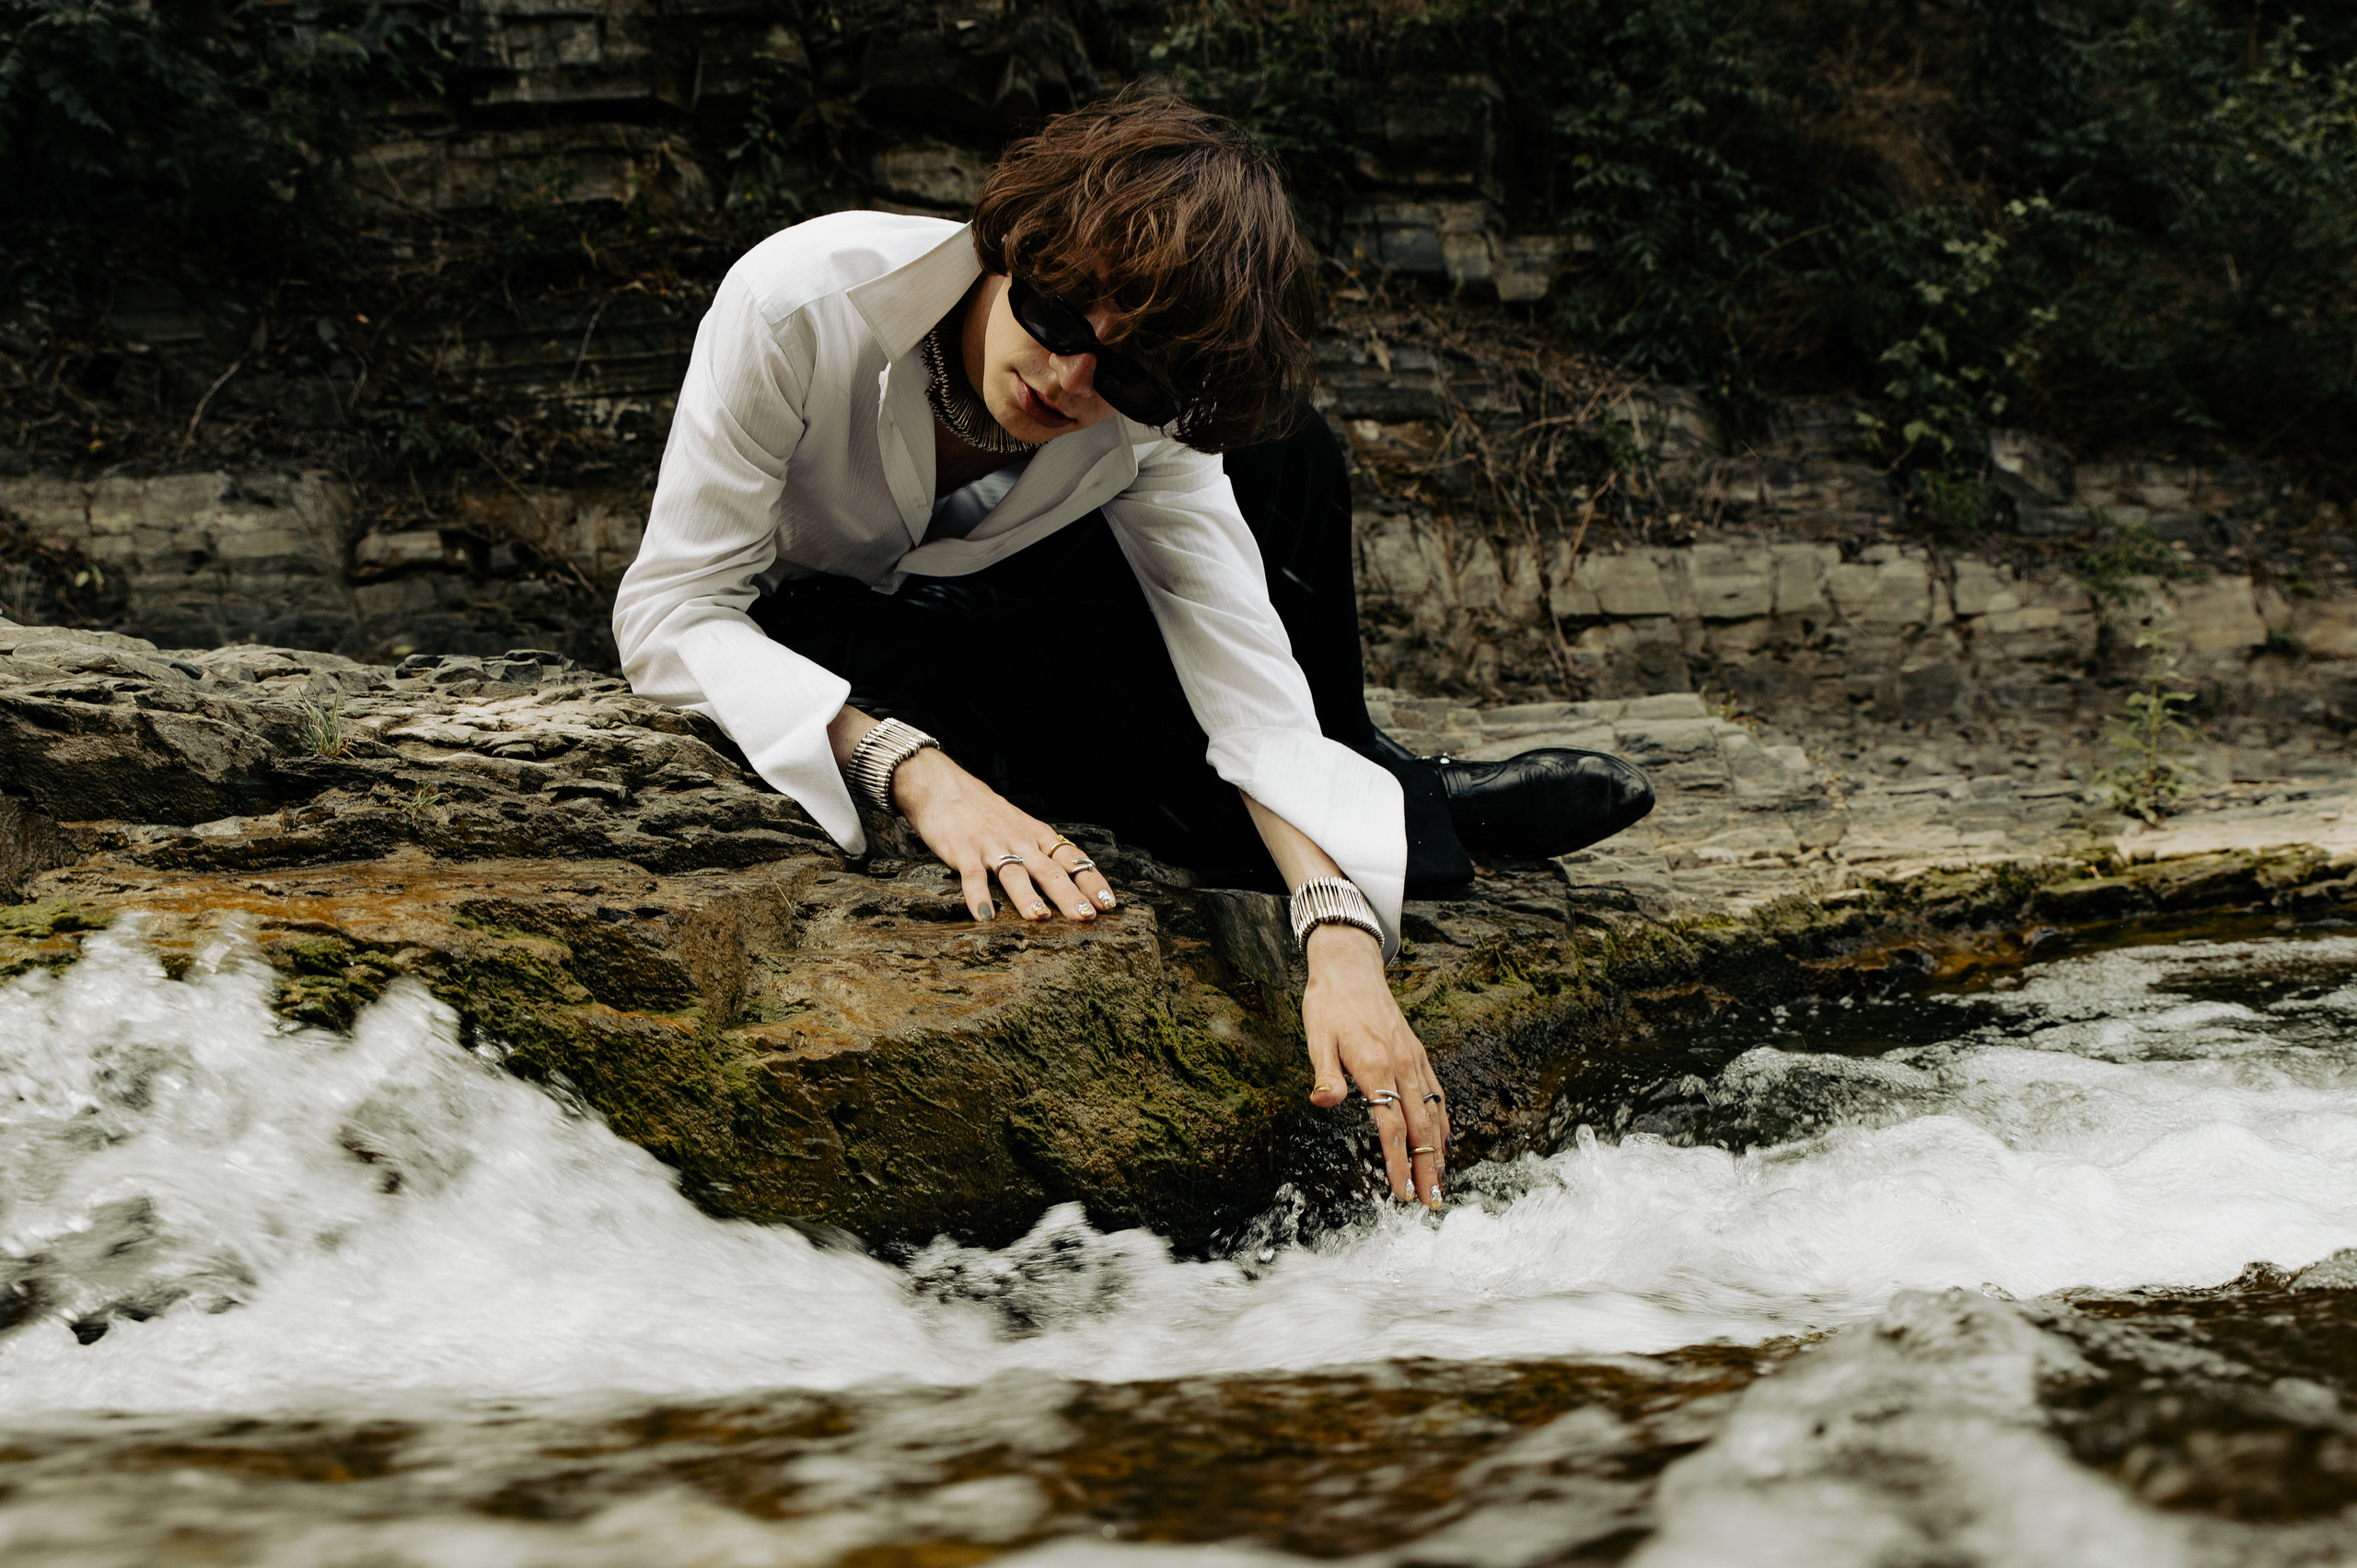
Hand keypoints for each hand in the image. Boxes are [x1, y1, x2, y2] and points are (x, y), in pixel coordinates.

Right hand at [891, 747, 1116, 923]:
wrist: (941, 785)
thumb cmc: (981, 808)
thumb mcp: (1018, 824)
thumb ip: (1038, 848)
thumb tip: (1066, 875)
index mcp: (1036, 835)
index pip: (1071, 859)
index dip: (1091, 881)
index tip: (1109, 902)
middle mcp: (1019, 840)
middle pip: (1049, 871)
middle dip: (1069, 895)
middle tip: (1086, 917)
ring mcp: (991, 846)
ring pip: (1015, 874)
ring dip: (1028, 897)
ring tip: (1041, 918)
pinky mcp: (963, 851)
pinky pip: (972, 877)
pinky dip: (978, 897)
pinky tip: (984, 915)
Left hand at [1303, 922, 1447, 1207]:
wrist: (1351, 967)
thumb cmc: (1328, 1004)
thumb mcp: (1316, 1036)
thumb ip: (1325, 1073)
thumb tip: (1323, 1102)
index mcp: (1375, 1065)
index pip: (1391, 1126)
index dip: (1398, 1162)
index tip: (1402, 1193)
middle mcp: (1402, 1065)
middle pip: (1420, 1127)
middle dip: (1426, 1168)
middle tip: (1430, 1202)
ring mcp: (1414, 1060)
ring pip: (1434, 1114)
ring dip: (1437, 1151)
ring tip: (1440, 1183)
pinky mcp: (1418, 1055)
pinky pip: (1437, 1095)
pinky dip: (1443, 1123)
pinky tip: (1443, 1142)